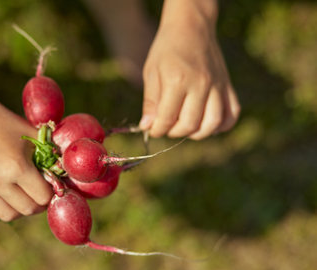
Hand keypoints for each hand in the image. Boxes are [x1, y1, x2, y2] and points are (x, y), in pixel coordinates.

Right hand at [0, 108, 52, 232]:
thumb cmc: (8, 126)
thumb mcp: (34, 135)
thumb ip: (52, 155)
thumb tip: (69, 173)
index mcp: (17, 167)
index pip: (43, 197)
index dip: (51, 192)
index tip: (49, 184)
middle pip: (27, 209)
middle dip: (38, 204)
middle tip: (39, 193)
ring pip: (6, 216)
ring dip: (18, 211)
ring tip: (22, 198)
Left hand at [139, 0, 239, 139]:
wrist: (191, 27)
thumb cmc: (167, 49)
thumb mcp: (151, 72)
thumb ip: (150, 102)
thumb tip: (146, 126)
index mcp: (178, 80)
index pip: (167, 119)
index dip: (156, 129)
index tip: (151, 129)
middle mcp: (201, 84)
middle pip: (190, 125)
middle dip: (174, 132)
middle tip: (166, 126)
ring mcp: (217, 86)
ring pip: (212, 123)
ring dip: (196, 133)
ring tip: (184, 127)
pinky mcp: (228, 86)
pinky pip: (232, 114)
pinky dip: (221, 126)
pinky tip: (206, 124)